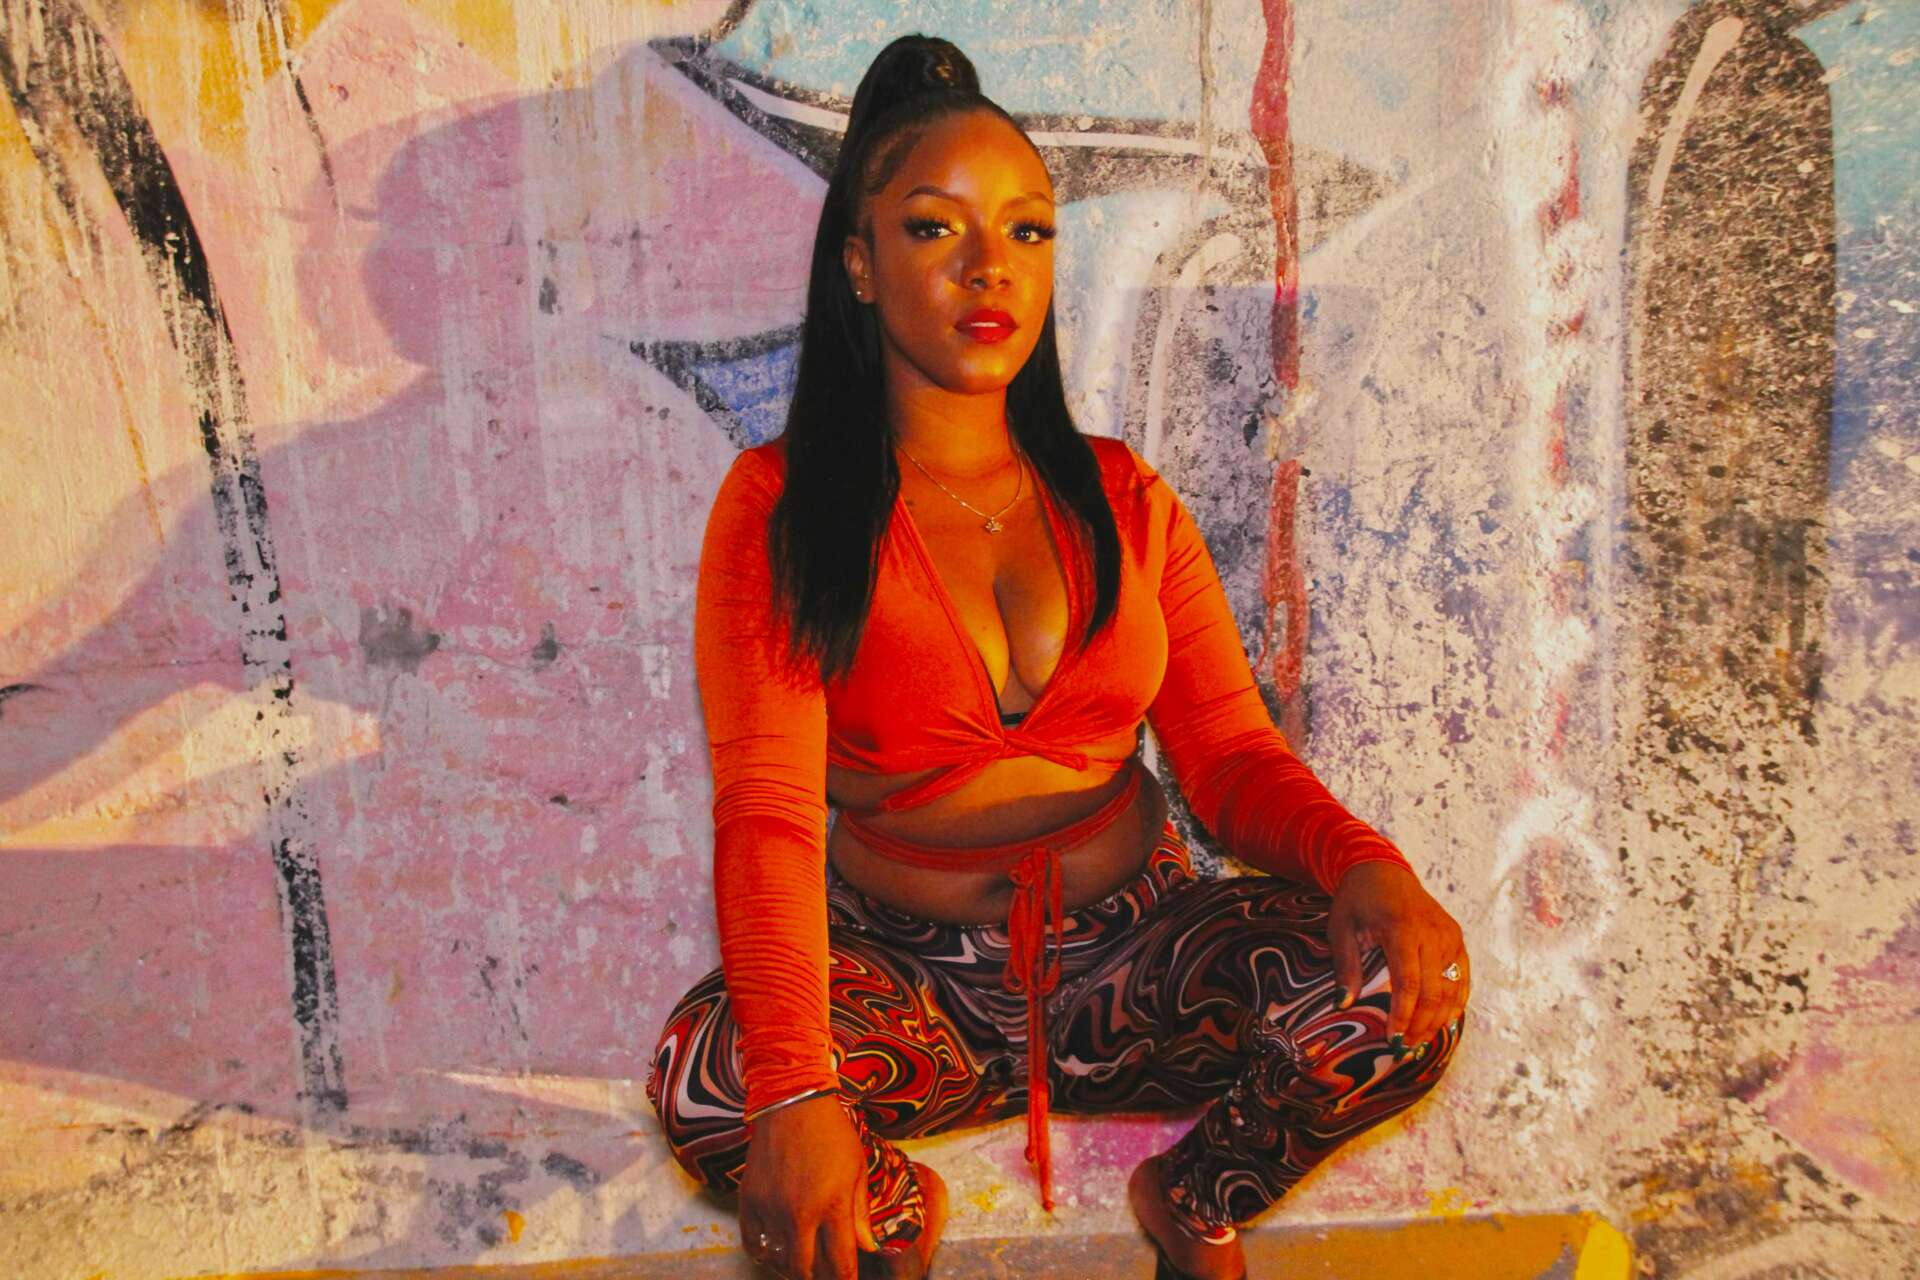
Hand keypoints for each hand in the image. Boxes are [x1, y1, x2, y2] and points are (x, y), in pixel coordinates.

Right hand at [739, 1093, 877, 1278]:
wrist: (792, 1100)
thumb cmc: (831, 1131)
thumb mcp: (857, 1168)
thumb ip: (860, 1212)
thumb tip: (867, 1247)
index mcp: (832, 1205)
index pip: (841, 1264)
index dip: (846, 1279)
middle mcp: (799, 1213)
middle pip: (807, 1270)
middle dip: (820, 1277)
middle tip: (825, 1272)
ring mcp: (771, 1208)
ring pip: (779, 1261)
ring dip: (793, 1268)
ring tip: (803, 1262)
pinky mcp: (749, 1200)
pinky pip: (753, 1244)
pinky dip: (765, 1254)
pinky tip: (777, 1250)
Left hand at [1328, 861, 1468, 1055]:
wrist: (1381, 868)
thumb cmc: (1356, 899)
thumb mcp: (1340, 928)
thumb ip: (1345, 966)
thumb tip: (1344, 1005)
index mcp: (1402, 929)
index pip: (1409, 983)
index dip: (1403, 1016)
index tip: (1392, 1040)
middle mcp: (1433, 933)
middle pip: (1434, 992)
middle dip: (1421, 1026)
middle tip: (1403, 1049)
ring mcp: (1449, 935)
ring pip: (1452, 989)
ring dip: (1438, 1020)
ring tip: (1419, 1042)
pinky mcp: (1456, 938)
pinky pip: (1461, 977)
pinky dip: (1454, 1003)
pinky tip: (1441, 1023)